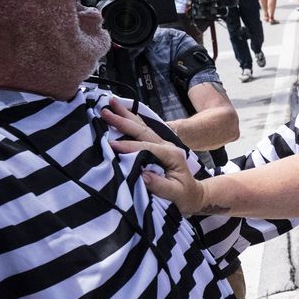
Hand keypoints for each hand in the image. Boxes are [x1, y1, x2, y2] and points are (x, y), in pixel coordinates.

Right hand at [102, 97, 204, 214]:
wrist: (193, 194)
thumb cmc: (184, 196)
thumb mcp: (176, 194)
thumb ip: (161, 186)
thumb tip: (143, 175)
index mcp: (172, 156)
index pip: (147, 148)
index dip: (129, 146)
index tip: (110, 145)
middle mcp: (167, 146)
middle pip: (143, 131)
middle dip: (123, 121)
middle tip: (105, 111)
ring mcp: (162, 144)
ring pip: (142, 127)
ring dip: (126, 115)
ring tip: (112, 102)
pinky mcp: (157, 146)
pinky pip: (142, 131)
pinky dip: (131, 121)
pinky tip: (122, 113)